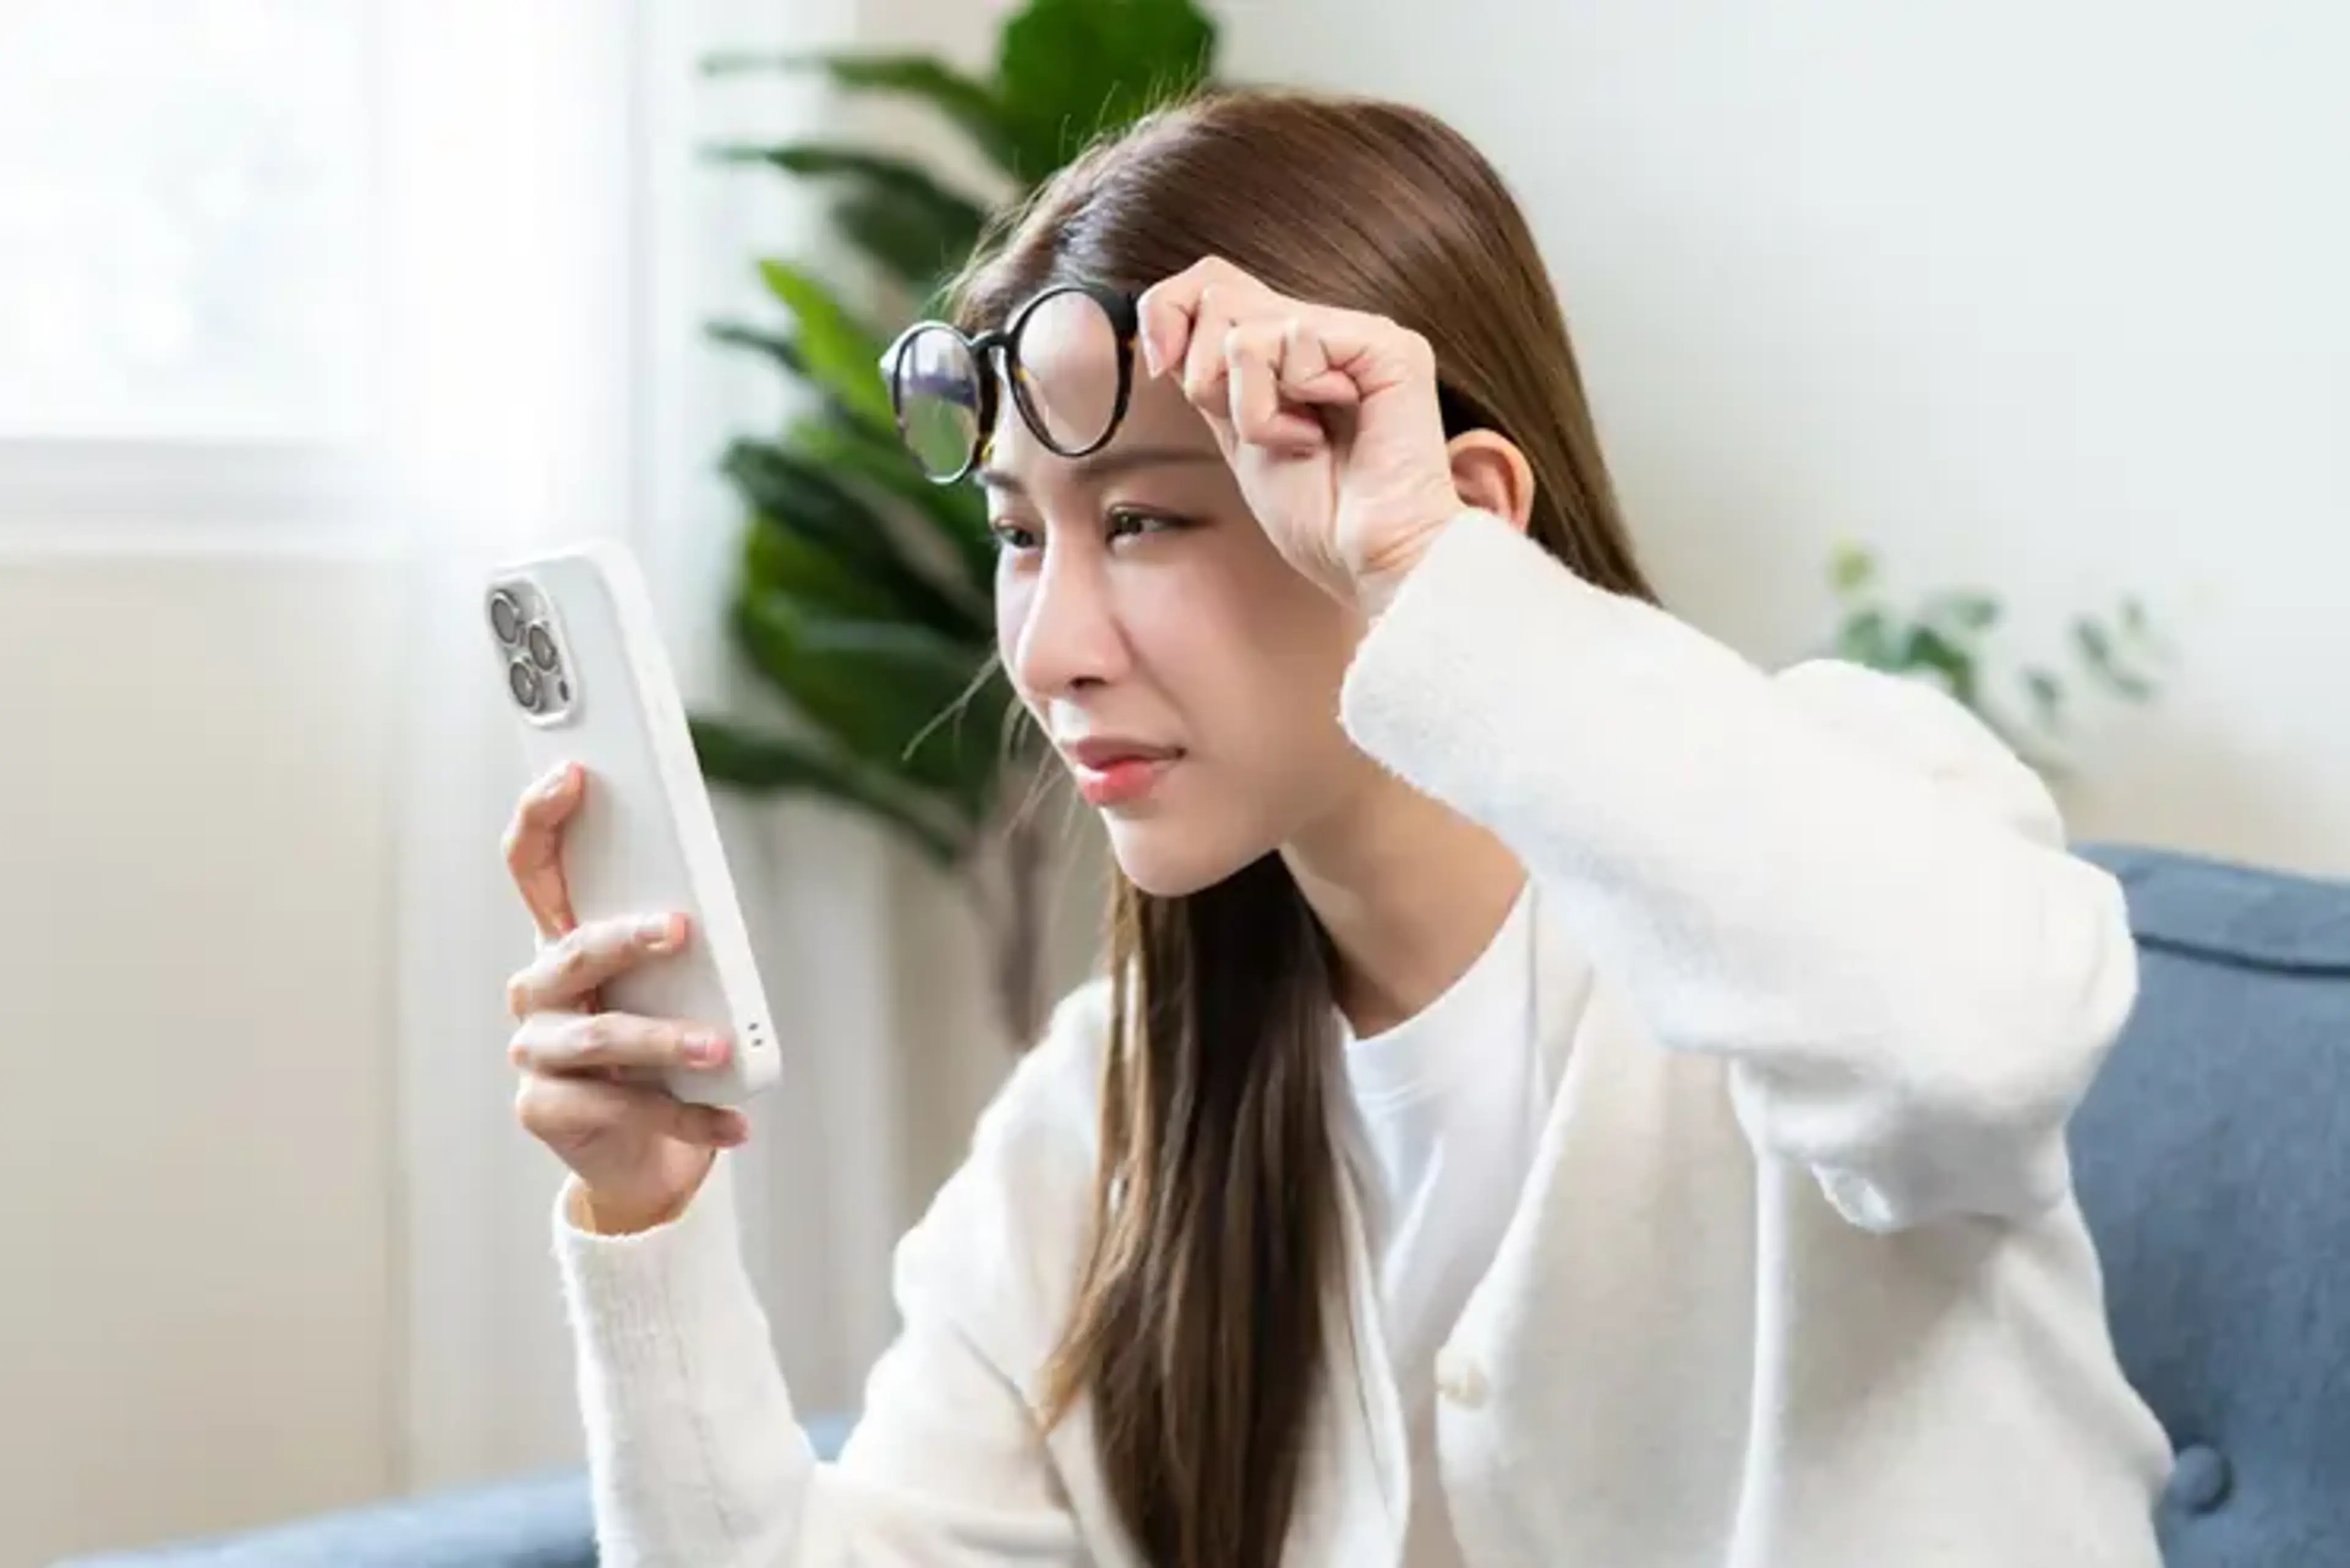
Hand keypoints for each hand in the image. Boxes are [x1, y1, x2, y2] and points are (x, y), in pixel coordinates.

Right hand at [501, 763, 747, 1234]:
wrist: (644, 1153)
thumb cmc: (660, 1050)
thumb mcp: (671, 990)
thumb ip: (675, 948)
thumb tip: (705, 913)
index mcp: (561, 942)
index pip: (532, 866)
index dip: (540, 817)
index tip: (574, 775)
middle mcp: (537, 990)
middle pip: (570, 950)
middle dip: (626, 938)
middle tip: (680, 929)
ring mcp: (534, 1051)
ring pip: (599, 1035)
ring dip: (664, 1040)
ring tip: (718, 1049)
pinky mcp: (545, 1110)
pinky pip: (623, 1105)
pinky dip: (689, 1115)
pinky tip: (734, 1121)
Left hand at [1137, 257, 1463, 612]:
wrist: (1372, 563)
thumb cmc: (1320, 517)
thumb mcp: (1237, 434)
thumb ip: (1210, 375)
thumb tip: (1159, 323)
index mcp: (1294, 346)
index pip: (1211, 281)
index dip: (1166, 310)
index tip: (1161, 367)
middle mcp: (1327, 328)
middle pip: (1215, 287)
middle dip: (1204, 375)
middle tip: (1254, 429)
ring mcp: (1358, 332)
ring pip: (1240, 327)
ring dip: (1248, 408)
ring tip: (1300, 441)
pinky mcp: (1385, 345)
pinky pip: (1288, 342)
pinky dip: (1281, 408)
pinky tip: (1323, 436)